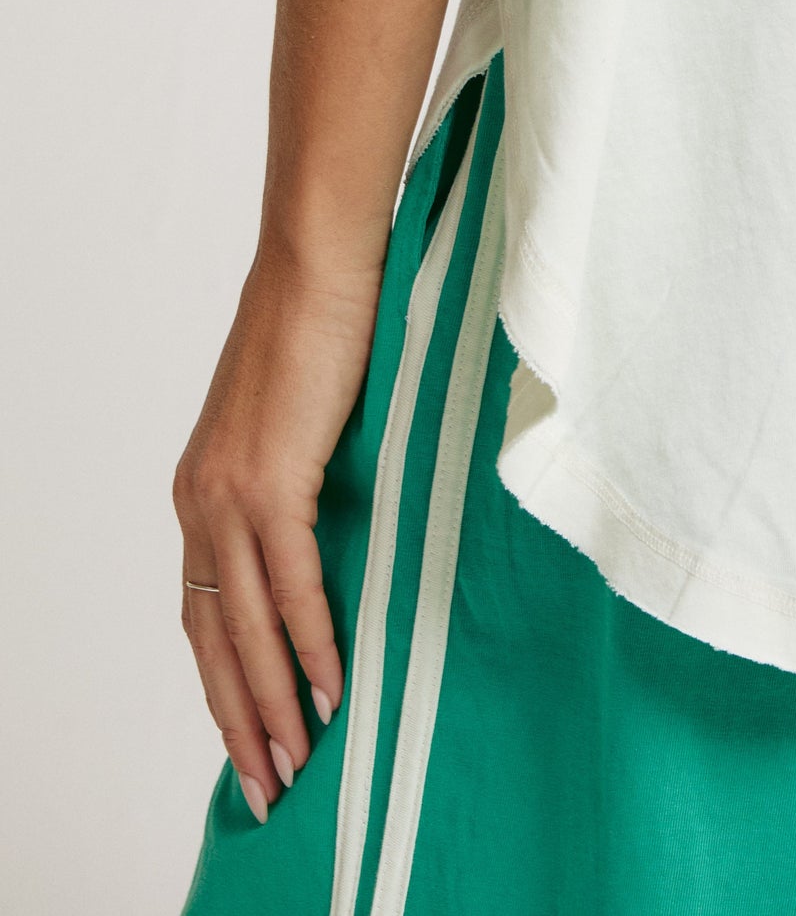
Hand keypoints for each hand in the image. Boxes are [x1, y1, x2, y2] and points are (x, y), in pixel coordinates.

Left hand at [173, 252, 380, 821]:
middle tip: (271, 786)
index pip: (205, 611)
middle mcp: (200, 501)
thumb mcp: (302, 423)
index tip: (252, 737)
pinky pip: (289, 583)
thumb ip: (305, 481)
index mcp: (201, 490)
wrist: (318, 260)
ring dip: (272, 702)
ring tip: (300, 761)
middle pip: (213, 637)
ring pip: (245, 625)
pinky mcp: (269, 479)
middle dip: (239, 719)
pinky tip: (331, 685)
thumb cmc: (324, 324)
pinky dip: (310, 640)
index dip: (225, 682)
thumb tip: (344, 534)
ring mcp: (228, 492)